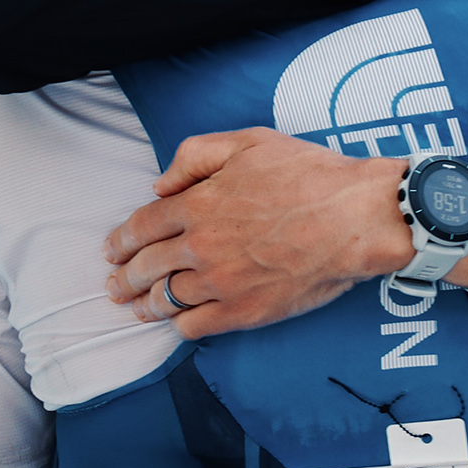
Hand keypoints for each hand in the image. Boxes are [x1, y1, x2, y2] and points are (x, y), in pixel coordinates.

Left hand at [104, 130, 415, 336]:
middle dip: (123, 277)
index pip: (142, 226)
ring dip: (144, 306)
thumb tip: (160, 184)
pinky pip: (194, 325)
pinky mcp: (243, 312)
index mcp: (197, 204)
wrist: (356, 217)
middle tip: (114, 285)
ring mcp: (220, 282)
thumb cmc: (309, 175)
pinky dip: (179, 324)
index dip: (121, 240)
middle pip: (145, 266)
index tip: (112, 250)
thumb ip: (194, 156)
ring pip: (165, 300)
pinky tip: (176, 322)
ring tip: (136, 309)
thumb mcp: (248, 142)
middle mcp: (200, 246)